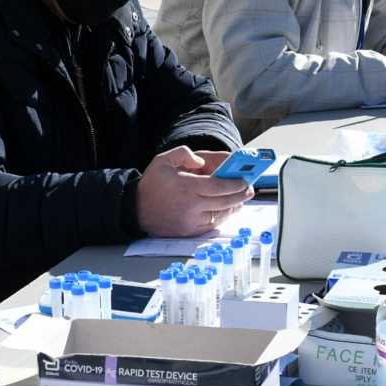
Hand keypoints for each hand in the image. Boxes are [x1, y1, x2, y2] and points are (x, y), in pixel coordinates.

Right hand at [136, 146, 252, 236]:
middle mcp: (191, 206)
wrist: (136, 210)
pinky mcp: (190, 231)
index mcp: (186, 187)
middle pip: (225, 201)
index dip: (236, 183)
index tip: (245, 180)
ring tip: (240, 198)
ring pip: (221, 214)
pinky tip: (226, 209)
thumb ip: (184, 154)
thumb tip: (203, 161)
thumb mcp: (164, 160)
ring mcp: (191, 221)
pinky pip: (212, 224)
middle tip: (249, 188)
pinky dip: (222, 216)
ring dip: (233, 206)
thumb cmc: (152, 184)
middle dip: (240, 194)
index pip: (219, 186)